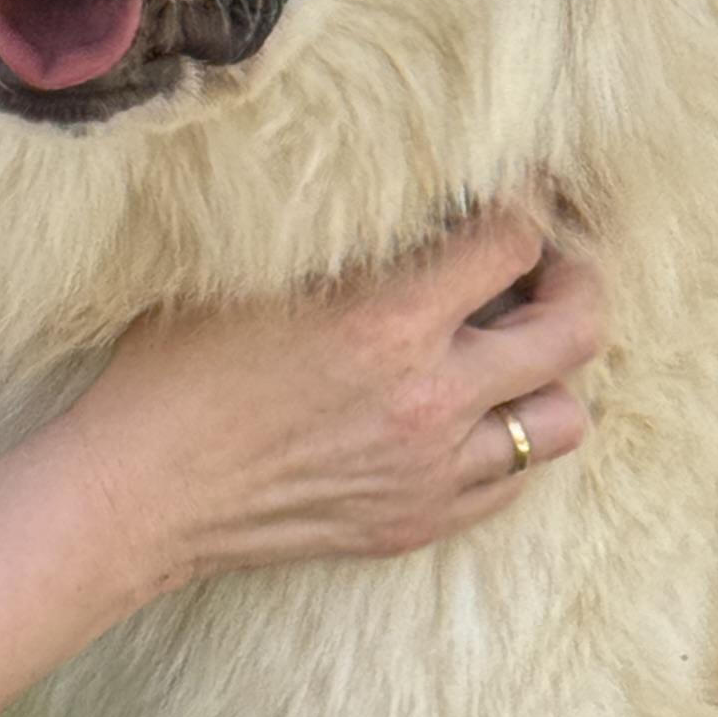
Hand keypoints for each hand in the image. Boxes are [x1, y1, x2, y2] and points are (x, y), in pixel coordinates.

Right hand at [68, 206, 604, 592]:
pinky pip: (515, 483)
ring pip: (565, 419)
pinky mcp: (418, 522)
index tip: (511, 198)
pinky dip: (510, 444)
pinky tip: (471, 418)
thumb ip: (347, 236)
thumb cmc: (174, 371)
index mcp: (388, 320)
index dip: (525, 206)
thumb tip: (414, 194)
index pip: (515, 239)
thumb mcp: (254, 272)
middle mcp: (429, 399)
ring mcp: (432, 471)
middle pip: (575, 329)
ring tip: (515, 354)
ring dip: (550, 376)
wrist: (140, 494)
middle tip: (550, 268)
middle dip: (577, 282)